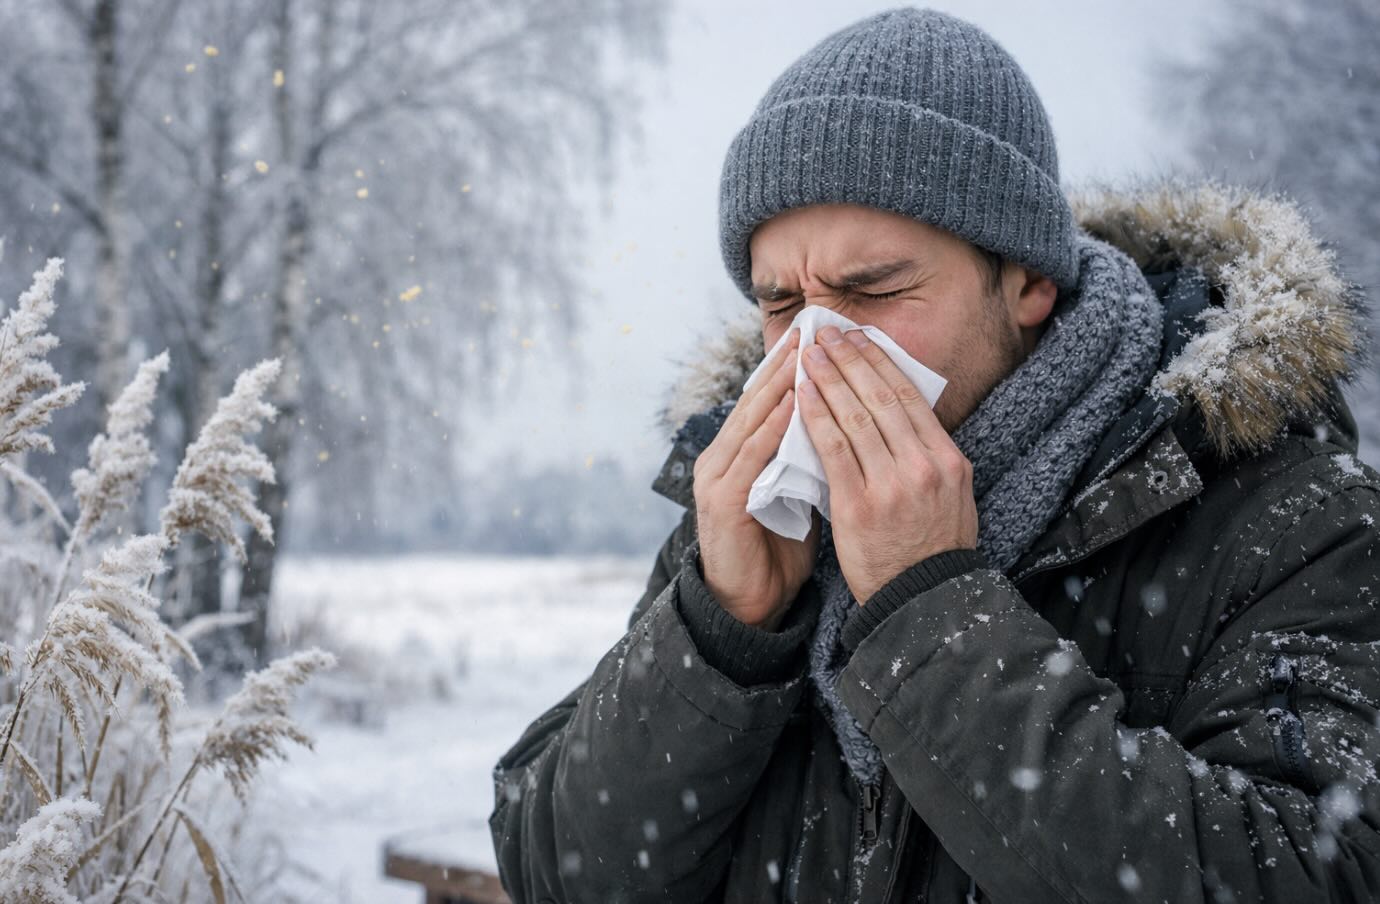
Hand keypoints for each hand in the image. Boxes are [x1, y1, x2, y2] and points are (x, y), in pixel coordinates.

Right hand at [693, 326, 820, 629]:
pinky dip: (772, 428)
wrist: (750, 604)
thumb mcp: (796, 493)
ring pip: (750, 421)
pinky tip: (794, 406)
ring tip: (805, 355)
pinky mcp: (721, 502)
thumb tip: (845, 425)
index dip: (790, 369)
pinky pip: (751, 457)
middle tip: (811, 331)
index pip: (766, 401)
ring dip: (778, 386)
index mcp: (738, 455)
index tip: (819, 338)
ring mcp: (717, 478)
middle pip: (755, 401)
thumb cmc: (776, 550)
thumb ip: (807, 459)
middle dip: (784, 365)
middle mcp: (721, 458)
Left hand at [798, 325, 977, 603]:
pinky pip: (833, 449)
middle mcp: (923, 466)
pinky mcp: (859, 505)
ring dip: (828, 379)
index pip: (908, 396)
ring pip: (855, 416)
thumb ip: (929, 455)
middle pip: (881, 397)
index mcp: (947, 459)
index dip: (879, 361)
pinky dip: (815, 416)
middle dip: (850, 358)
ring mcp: (892, 485)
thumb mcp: (951, 495)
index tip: (858, 338)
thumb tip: (903, 413)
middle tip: (827, 333)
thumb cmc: (931, 547)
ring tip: (808, 354)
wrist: (921, 599)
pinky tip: (800, 395)